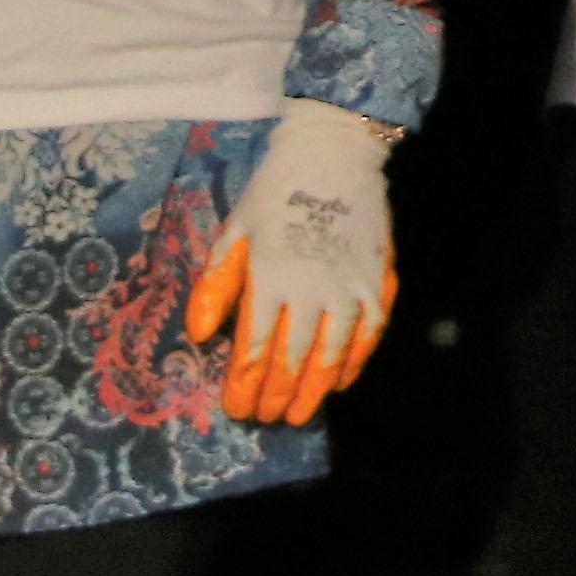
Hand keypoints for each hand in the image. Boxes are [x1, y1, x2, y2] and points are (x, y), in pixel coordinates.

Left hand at [182, 103, 397, 425]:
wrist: (334, 156)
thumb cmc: (273, 194)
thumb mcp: (232, 234)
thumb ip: (215, 287)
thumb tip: (197, 337)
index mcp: (269, 280)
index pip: (252, 350)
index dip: (243, 386)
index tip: (236, 410)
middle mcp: (312, 290)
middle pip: (292, 360)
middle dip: (276, 395)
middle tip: (265, 419)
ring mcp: (350, 287)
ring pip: (333, 354)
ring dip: (315, 389)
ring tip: (300, 415)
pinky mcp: (378, 279)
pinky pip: (370, 333)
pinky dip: (356, 361)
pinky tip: (342, 381)